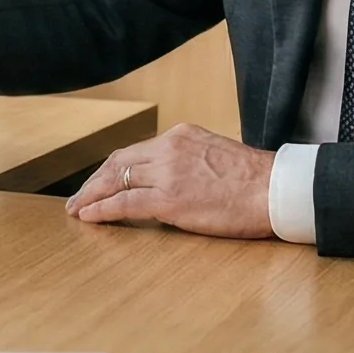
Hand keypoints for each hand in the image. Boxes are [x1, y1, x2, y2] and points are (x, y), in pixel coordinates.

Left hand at [63, 125, 276, 238]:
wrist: (275, 189)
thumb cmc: (255, 181)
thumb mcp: (214, 155)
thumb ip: (188, 161)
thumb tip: (169, 180)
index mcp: (181, 135)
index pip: (134, 151)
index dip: (111, 169)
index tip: (99, 182)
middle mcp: (169, 148)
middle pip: (118, 163)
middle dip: (95, 182)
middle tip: (78, 199)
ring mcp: (168, 173)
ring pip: (117, 181)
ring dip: (92, 196)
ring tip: (78, 211)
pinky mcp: (170, 199)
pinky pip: (125, 203)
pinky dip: (103, 210)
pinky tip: (91, 217)